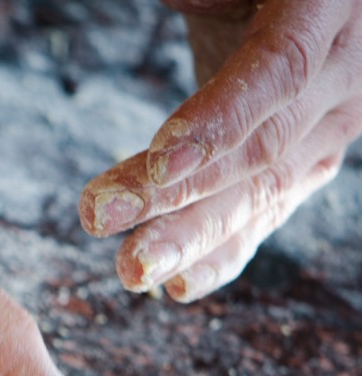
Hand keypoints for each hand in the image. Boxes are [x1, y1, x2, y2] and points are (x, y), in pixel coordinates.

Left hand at [81, 0, 361, 301]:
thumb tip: (187, 3)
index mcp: (328, 9)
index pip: (278, 71)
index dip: (220, 118)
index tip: (158, 158)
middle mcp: (345, 74)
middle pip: (259, 148)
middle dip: (175, 193)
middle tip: (98, 217)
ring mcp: (331, 127)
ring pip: (260, 192)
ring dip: (190, 238)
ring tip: (129, 269)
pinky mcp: (307, 161)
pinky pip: (266, 213)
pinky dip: (221, 253)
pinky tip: (175, 286)